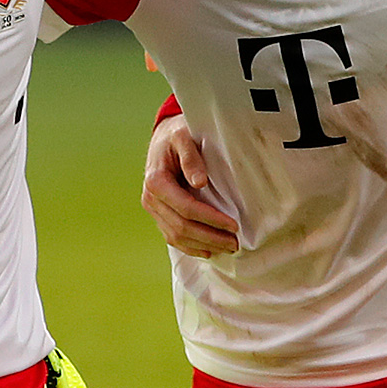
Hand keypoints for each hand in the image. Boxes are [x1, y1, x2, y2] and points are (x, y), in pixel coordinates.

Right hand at [142, 116, 240, 257]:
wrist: (164, 140)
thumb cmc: (178, 137)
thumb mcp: (184, 137)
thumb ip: (191, 158)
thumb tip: (199, 182)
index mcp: (156, 181)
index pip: (186, 208)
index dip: (210, 219)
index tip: (233, 225)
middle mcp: (151, 199)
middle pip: (182, 226)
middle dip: (210, 237)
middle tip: (235, 243)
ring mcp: (153, 209)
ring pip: (176, 236)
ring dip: (203, 245)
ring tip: (227, 248)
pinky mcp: (158, 215)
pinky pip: (172, 237)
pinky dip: (190, 247)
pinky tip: (208, 250)